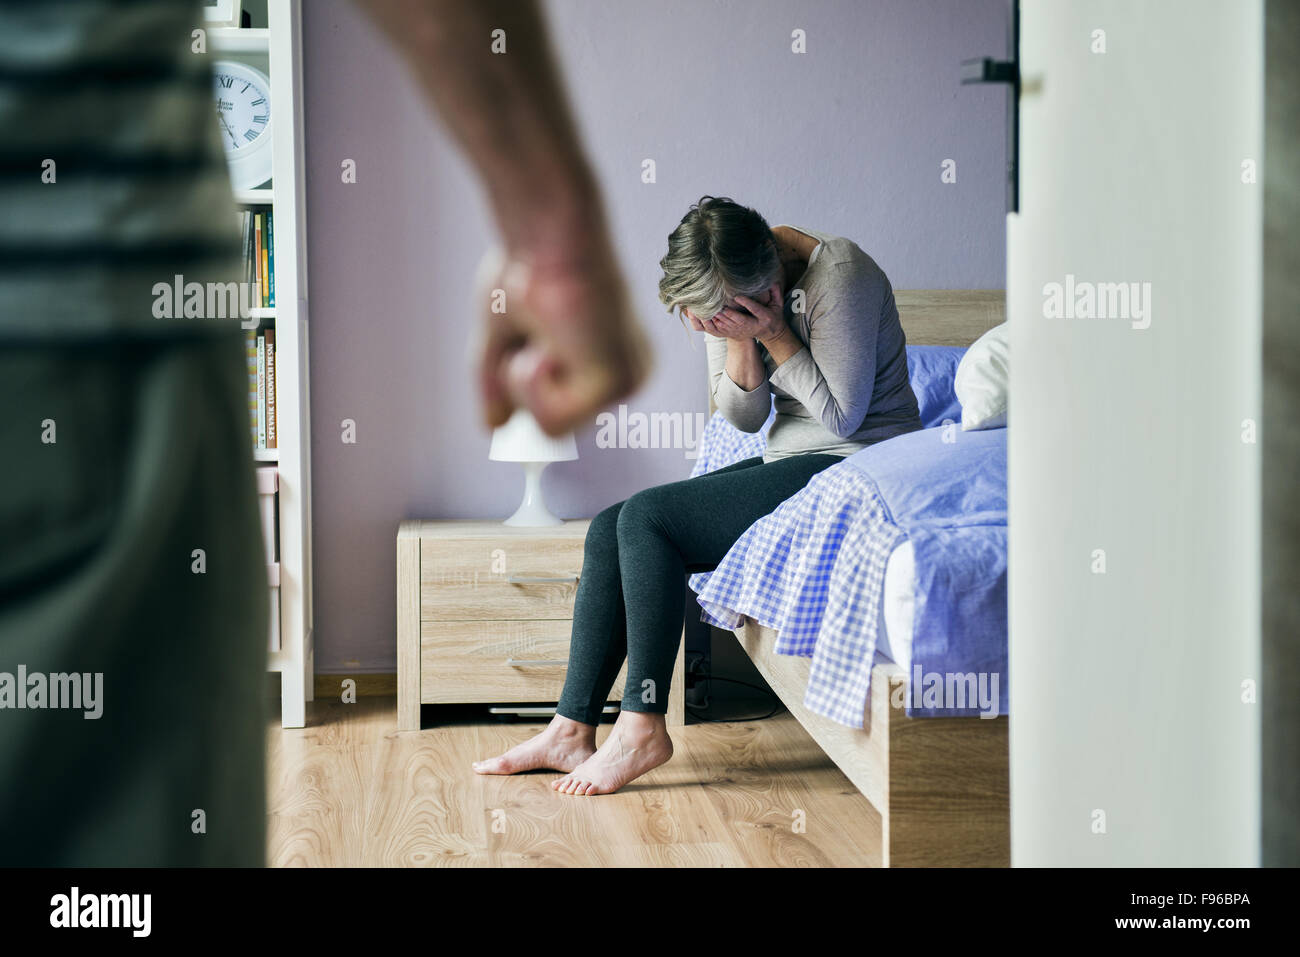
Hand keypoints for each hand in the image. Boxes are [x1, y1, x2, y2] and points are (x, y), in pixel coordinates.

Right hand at [471, 242, 652, 436]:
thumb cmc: (526, 268)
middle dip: (518, 386)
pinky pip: (553, 422)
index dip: (524, 392)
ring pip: (551, 430)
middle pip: (552, 429)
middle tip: (528, 337)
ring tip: (540, 338)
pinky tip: (546, 346)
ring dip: (523, 383)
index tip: (524, 351)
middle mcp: (627, 376)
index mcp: (608, 364)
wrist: (544, 234)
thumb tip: (493, 427)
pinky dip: (531, 385)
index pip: (557, 414)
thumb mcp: (502, 336)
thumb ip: (498, 382)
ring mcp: (627, 382)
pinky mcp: (618, 382)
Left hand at [687, 283, 784, 340]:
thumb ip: (776, 292)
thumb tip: (773, 281)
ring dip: (721, 319)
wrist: (770, 333)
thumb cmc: (773, 315)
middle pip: (741, 321)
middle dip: (730, 314)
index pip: (756, 310)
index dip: (747, 303)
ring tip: (711, 311)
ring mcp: (745, 331)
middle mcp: (754, 325)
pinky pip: (725, 330)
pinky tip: (709, 317)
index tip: (737, 296)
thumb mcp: (778, 304)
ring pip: (731, 326)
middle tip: (719, 306)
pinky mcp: (738, 334)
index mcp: (765, 317)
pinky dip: (717, 325)